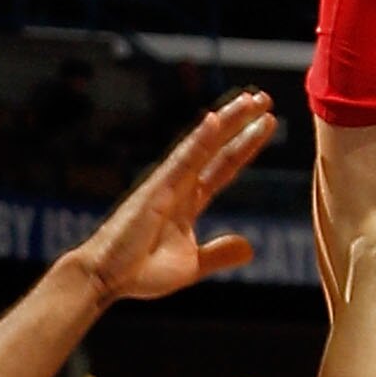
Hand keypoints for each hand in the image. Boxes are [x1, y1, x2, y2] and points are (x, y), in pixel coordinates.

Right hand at [70, 93, 273, 307]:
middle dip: (242, 122)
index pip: (224, 165)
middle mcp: (180, 185)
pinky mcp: (156, 188)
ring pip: (204, 145)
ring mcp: (169, 183)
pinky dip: (200, 140)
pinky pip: (183, 160)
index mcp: (189, 200)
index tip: (267, 122)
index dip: (246, 144)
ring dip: (229, 121)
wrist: (107, 278)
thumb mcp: (192, 265)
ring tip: (253, 99)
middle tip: (265, 98)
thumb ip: (219, 253)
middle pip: (218, 147)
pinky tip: (217, 120)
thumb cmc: (141, 270)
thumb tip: (250, 247)